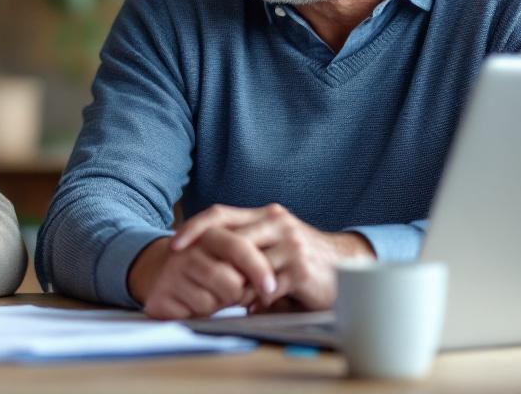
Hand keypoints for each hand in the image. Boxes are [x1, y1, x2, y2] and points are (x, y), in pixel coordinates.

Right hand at [126, 231, 277, 320]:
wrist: (155, 270)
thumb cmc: (203, 264)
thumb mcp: (224, 251)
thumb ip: (249, 256)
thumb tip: (274, 281)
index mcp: (209, 232)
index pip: (239, 247)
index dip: (258, 269)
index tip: (271, 288)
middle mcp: (188, 250)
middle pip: (231, 281)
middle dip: (240, 294)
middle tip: (235, 292)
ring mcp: (172, 272)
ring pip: (215, 301)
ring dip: (220, 305)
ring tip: (212, 295)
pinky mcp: (161, 295)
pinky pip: (195, 314)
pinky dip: (202, 314)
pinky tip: (193, 303)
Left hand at [172, 203, 372, 310]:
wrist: (347, 265)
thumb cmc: (300, 259)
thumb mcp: (272, 245)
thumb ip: (244, 250)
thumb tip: (206, 264)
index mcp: (265, 214)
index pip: (219, 213)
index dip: (193, 228)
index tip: (173, 246)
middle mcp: (277, 223)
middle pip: (231, 240)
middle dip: (212, 263)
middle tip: (200, 282)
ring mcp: (290, 244)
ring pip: (246, 266)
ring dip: (236, 286)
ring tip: (233, 298)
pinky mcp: (301, 268)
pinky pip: (265, 287)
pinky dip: (256, 299)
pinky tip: (256, 305)